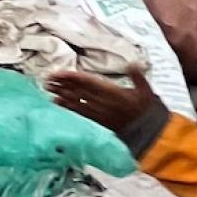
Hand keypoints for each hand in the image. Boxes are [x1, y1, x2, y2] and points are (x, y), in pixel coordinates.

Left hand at [48, 68, 162, 134]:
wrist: (149, 134)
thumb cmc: (147, 110)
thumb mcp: (146, 91)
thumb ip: (137, 77)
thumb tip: (132, 63)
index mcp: (113, 93)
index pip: (88, 83)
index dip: (72, 78)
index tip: (59, 74)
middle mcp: (103, 104)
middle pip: (79, 92)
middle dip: (62, 85)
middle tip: (47, 80)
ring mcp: (100, 114)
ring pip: (78, 103)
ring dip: (62, 96)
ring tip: (49, 90)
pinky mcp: (98, 122)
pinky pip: (81, 114)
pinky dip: (69, 108)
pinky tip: (60, 105)